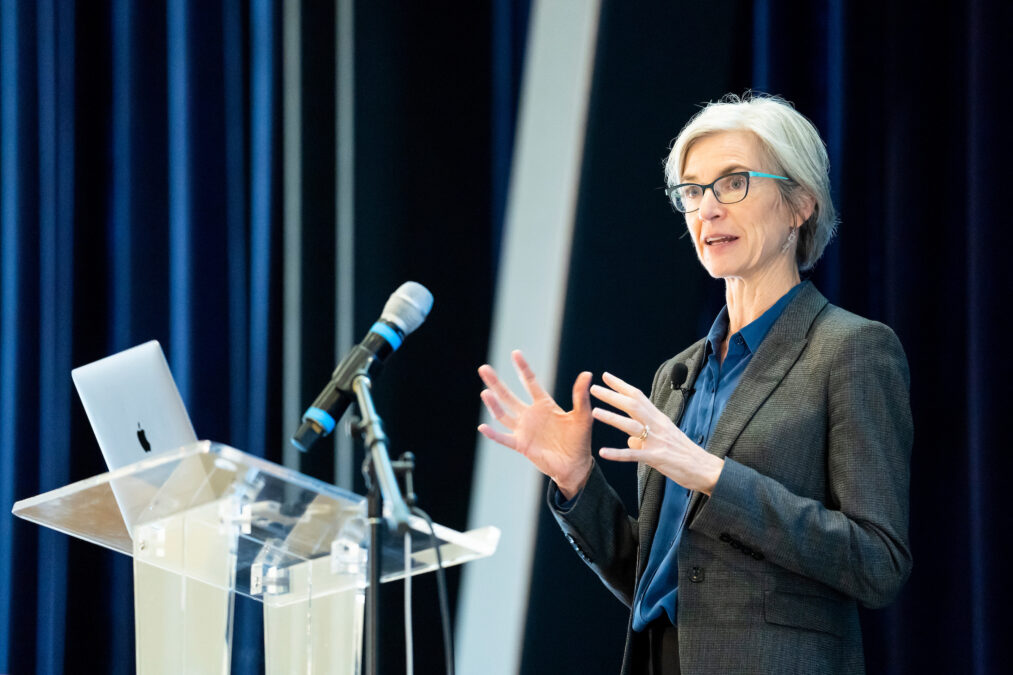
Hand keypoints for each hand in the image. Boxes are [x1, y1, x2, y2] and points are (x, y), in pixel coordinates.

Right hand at [477, 350, 593, 498]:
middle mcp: (530, 415)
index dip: (522, 368)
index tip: (515, 353)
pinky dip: (493, 433)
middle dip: (496, 382)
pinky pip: (504, 438)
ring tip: (485, 392)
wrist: (575, 465)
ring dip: (493, 404)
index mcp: (544, 405)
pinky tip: (483, 427)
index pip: (530, 382)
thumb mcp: (582, 416)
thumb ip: (580, 396)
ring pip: (503, 414)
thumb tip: (587, 373)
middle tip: (484, 368)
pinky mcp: (521, 445)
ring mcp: (524, 430)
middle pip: (509, 396)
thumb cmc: (580, 440)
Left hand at [590, 372, 723, 495]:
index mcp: (659, 418)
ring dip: (612, 418)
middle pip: (632, 405)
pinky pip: (633, 455)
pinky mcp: (657, 458)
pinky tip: (603, 452)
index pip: (638, 397)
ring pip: (631, 426)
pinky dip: (617, 454)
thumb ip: (645, 437)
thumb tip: (629, 441)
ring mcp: (657, 441)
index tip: (606, 376)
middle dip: (612, 396)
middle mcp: (658, 425)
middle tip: (594, 389)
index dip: (621, 386)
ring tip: (594, 412)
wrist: (705, 468)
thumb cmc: (685, 454)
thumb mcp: (665, 440)